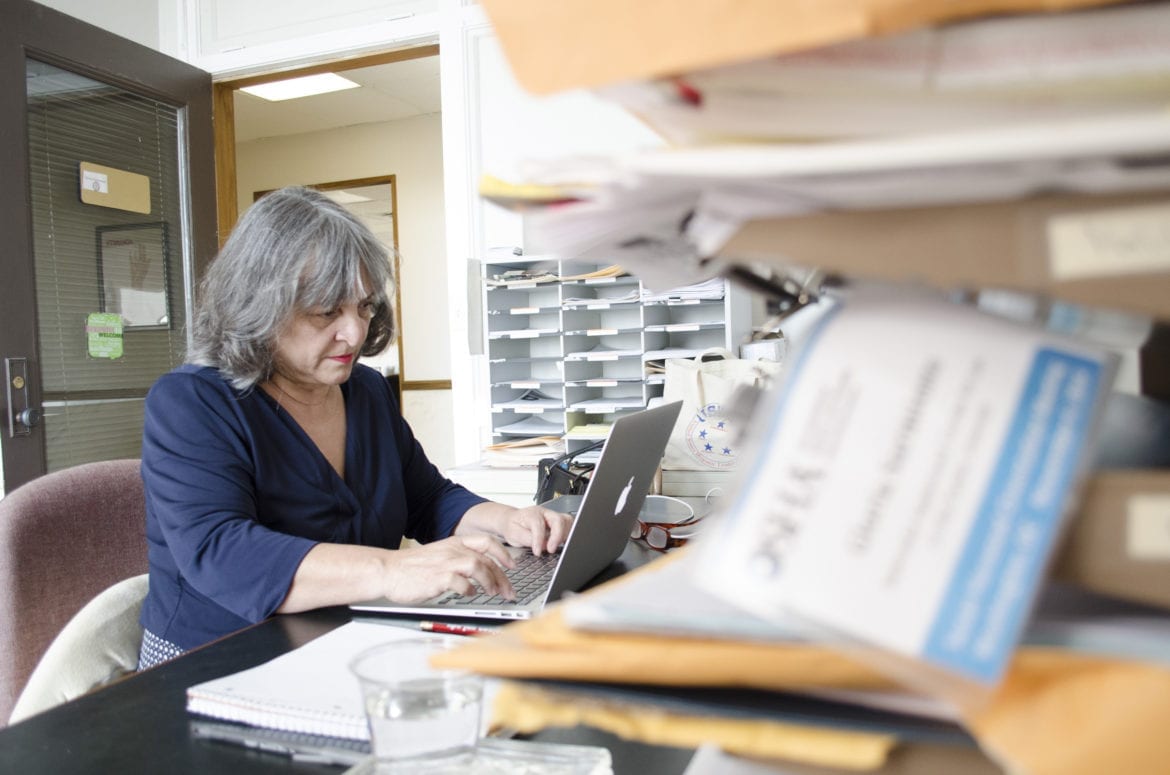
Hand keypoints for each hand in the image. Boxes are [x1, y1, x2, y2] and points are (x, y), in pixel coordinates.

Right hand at [380, 534, 516, 602]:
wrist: (388, 570)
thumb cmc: (411, 567)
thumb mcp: (438, 554)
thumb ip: (458, 558)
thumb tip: (479, 570)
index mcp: (454, 543)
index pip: (486, 541)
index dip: (503, 552)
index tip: (512, 565)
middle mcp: (452, 551)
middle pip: (486, 558)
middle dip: (502, 576)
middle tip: (508, 590)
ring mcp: (445, 563)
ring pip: (477, 566)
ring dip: (489, 581)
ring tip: (492, 592)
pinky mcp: (438, 578)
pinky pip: (461, 583)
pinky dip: (469, 589)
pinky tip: (469, 594)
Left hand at [497, 505, 572, 554]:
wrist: (513, 521)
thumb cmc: (513, 526)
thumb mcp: (513, 534)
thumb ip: (527, 539)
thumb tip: (542, 545)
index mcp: (532, 513)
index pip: (539, 525)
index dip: (539, 540)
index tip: (537, 552)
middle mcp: (545, 513)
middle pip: (558, 520)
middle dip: (557, 536)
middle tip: (551, 549)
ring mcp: (553, 517)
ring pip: (567, 522)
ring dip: (564, 535)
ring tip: (555, 546)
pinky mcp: (559, 523)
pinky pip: (569, 526)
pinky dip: (568, 535)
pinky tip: (562, 544)